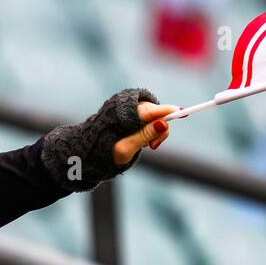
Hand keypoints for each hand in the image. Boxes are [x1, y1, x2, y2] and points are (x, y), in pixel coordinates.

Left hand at [40, 88, 173, 191]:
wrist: (85, 154)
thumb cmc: (103, 153)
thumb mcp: (125, 149)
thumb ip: (144, 136)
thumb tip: (163, 123)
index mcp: (122, 115)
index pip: (149, 110)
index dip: (165, 111)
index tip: (180, 112)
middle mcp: (124, 110)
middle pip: (153, 112)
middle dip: (160, 128)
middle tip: (154, 147)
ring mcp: (126, 112)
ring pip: (152, 117)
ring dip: (154, 131)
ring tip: (146, 147)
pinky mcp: (128, 117)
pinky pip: (146, 120)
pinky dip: (148, 131)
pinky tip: (142, 142)